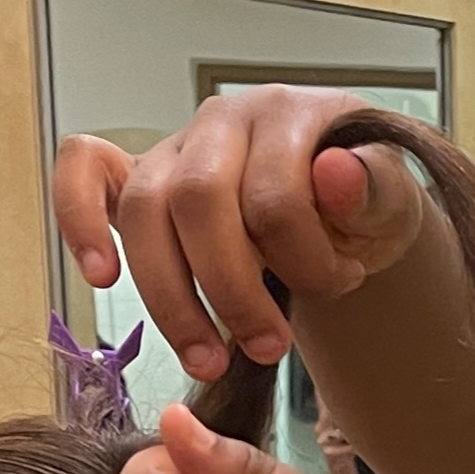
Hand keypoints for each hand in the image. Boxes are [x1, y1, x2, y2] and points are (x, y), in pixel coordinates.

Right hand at [52, 87, 426, 382]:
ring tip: (209, 360)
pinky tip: (101, 276)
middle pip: (198, 200)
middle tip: (271, 348)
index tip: (343, 286)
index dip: (306, 260)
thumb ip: (376, 193)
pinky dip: (80, 219)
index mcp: (293, 113)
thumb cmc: (365, 208)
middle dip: (232, 290)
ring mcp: (178, 143)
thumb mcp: (394, 206)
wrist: (350, 208)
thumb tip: (335, 174)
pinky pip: (85, 172)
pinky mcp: (142, 171)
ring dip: (172, 297)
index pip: (274, 196)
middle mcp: (226, 118)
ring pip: (144, 210)